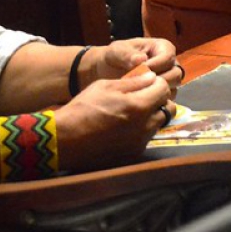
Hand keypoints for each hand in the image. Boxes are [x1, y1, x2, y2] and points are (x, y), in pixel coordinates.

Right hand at [54, 72, 170, 172]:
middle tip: (144, 97)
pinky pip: (146, 138)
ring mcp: (140, 142)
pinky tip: (125, 128)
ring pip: (158, 124)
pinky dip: (141, 131)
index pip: (164, 89)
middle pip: (167, 108)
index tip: (147, 83)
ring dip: (152, 116)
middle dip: (159, 100)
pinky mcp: (133, 154)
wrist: (63, 140)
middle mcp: (144, 126)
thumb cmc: (83, 108)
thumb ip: (133, 82)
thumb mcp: (105, 86)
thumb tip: (152, 77)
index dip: (157, 83)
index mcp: (139, 106)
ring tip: (133, 113)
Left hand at [92, 38, 181, 95]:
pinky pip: (167, 100)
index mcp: (163, 48)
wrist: (107, 70)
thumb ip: (127, 55)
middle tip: (138, 85)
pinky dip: (155, 102)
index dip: (154, 65)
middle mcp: (170, 64)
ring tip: (138, 92)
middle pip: (175, 74)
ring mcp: (168, 79)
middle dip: (157, 81)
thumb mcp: (117, 51)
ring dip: (156, 93)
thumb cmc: (115, 57)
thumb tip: (140, 60)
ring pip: (173, 88)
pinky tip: (140, 100)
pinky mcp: (164, 94)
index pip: (168, 57)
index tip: (136, 71)